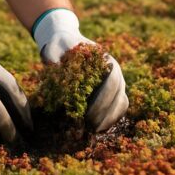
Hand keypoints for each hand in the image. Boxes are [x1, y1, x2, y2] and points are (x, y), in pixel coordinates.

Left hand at [31, 8, 127, 131]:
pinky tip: (97, 129)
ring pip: (121, 103)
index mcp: (105, 59)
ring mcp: (116, 82)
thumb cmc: (60, 46)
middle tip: (89, 128)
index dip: (103, 99)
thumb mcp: (53, 48)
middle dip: (105, 113)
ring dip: (110, 119)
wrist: (66, 43)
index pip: (112, 80)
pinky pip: (119, 107)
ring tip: (94, 131)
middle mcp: (115, 70)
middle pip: (118, 95)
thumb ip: (53, 58)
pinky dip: (111, 119)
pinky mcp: (113, 91)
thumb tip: (53, 73)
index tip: (89, 115)